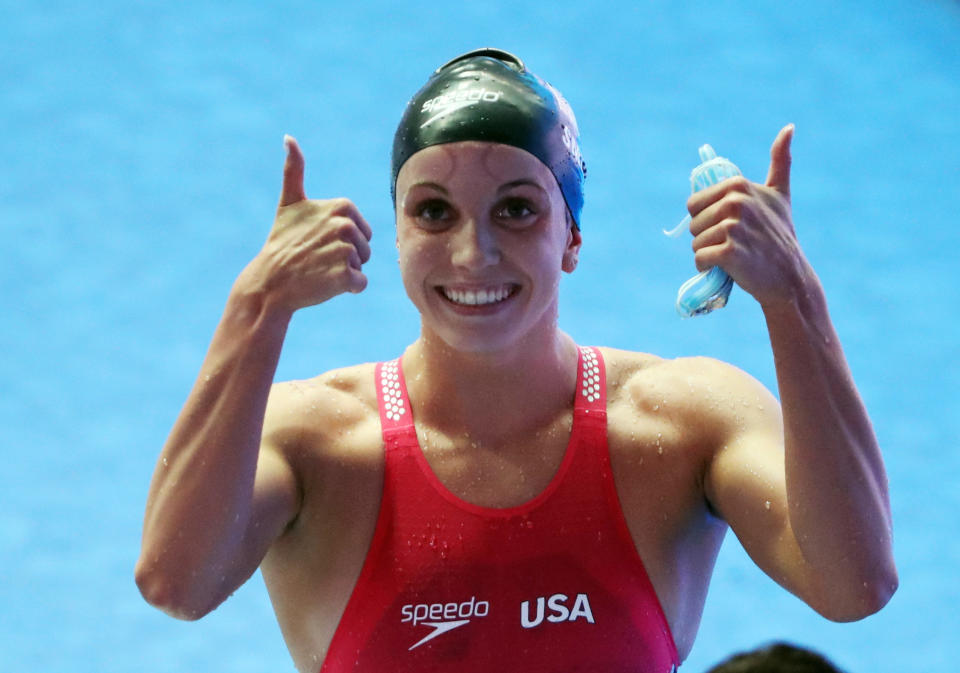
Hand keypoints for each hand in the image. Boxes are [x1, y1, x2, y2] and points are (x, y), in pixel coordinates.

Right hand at [240, 136, 372, 313]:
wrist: (270, 281)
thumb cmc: (282, 242)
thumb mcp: (289, 203)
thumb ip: (293, 170)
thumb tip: (288, 137)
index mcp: (342, 206)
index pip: (361, 230)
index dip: (343, 239)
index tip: (318, 241)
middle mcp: (346, 225)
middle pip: (365, 248)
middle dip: (347, 257)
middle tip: (318, 257)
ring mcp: (345, 250)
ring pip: (362, 266)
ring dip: (345, 272)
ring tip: (319, 269)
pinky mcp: (345, 276)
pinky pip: (360, 284)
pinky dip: (346, 289)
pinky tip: (324, 283)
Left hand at [686, 125, 811, 306]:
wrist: (789, 276)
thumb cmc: (780, 235)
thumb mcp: (779, 194)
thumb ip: (780, 161)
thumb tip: (789, 127)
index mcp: (737, 185)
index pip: (694, 204)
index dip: (707, 219)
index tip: (730, 226)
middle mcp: (735, 202)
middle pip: (693, 225)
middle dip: (707, 238)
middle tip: (735, 244)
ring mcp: (733, 226)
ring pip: (696, 244)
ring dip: (709, 254)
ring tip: (735, 256)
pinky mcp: (730, 252)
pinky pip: (700, 259)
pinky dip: (707, 268)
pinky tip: (727, 268)